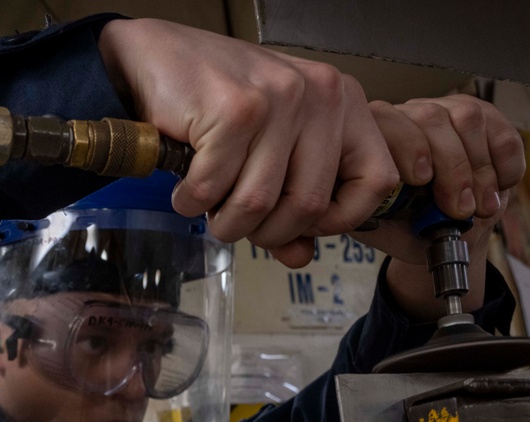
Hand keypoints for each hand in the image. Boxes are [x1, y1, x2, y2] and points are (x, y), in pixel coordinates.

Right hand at [98, 18, 398, 267]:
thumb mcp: (268, 149)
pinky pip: (214, 189)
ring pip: (259, 204)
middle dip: (267, 232)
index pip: (376, 181)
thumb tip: (300, 257)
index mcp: (342, 101)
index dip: (340, 219)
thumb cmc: (214, 101)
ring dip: (225, 222)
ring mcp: (278, 99)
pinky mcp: (234, 110)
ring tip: (208, 206)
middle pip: (310, 204)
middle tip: (239, 223)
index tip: (305, 225)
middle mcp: (320, 94)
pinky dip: (192, 202)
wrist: (153, 56)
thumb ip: (291, 202)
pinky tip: (186, 189)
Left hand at [351, 95, 525, 319]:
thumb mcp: (373, 225)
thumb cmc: (401, 227)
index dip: (407, 149)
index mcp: (372, 135)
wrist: (439, 237)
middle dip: (451, 167)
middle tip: (458, 209)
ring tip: (479, 207)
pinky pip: (501, 129)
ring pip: (467, 118)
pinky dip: (505, 163)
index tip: (420, 182)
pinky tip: (499, 189)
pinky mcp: (486, 119)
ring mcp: (448, 112)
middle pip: (431, 118)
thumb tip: (347, 208)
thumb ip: (359, 213)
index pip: (386, 121)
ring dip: (478, 168)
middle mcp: (408, 115)